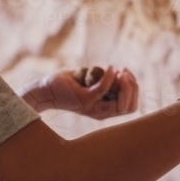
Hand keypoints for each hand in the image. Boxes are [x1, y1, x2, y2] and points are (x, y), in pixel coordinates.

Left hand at [22, 66, 138, 118]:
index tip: (127, 76)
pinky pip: (105, 87)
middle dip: (133, 87)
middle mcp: (101, 112)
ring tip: (119, 70)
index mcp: (104, 111)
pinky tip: (109, 67)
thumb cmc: (69, 85)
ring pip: (121, 100)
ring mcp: (93, 107)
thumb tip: (123, 74)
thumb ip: (106, 83)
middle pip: (131, 106)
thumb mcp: (92, 84)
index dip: (135, 91)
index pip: (131, 108)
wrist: (45, 91)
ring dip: (125, 83)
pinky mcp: (84, 99)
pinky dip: (111, 75)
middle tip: (124, 73)